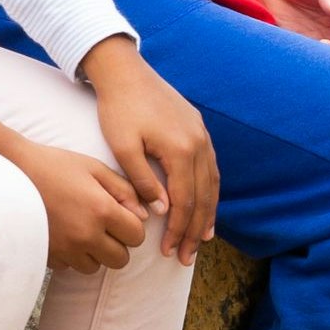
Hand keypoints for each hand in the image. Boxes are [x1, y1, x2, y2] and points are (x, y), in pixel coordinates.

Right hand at [13, 137, 151, 273]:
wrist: (12, 173)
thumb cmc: (54, 165)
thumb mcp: (94, 168)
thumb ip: (124, 190)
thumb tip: (144, 215)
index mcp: (101, 210)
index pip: (136, 237)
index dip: (133, 227)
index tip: (122, 216)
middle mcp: (85, 234)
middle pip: (120, 259)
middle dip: (118, 244)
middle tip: (105, 226)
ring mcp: (65, 248)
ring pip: (95, 267)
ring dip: (95, 253)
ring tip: (83, 229)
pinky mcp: (48, 255)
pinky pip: (70, 266)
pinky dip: (71, 255)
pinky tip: (64, 233)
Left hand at [82, 36, 220, 262]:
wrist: (125, 71)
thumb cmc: (118, 109)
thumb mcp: (123, 147)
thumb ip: (142, 181)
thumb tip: (161, 210)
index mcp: (180, 149)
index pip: (184, 201)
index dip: (177, 230)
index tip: (169, 252)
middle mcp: (198, 143)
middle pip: (203, 197)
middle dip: (195, 230)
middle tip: (187, 257)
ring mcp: (201, 134)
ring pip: (212, 183)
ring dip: (208, 213)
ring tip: (203, 238)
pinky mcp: (198, 128)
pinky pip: (211, 167)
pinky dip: (210, 190)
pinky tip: (205, 203)